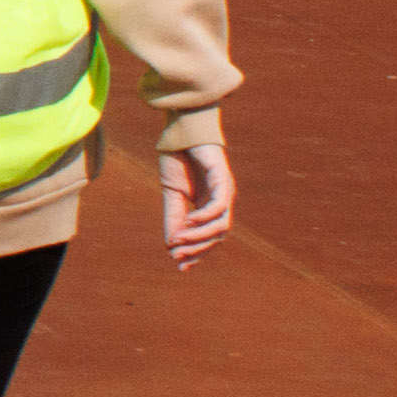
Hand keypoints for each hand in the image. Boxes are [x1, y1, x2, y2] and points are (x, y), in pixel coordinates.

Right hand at [160, 135, 235, 268]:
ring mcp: (225, 191)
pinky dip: (204, 218)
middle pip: (217, 236)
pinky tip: (189, 221)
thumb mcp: (172, 195)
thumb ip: (174, 218)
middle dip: (197, 249)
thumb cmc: (178, 159)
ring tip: (179, 240)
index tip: (180, 266)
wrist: (180, 130)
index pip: (210, 238)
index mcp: (210, 206)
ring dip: (200, 237)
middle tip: (177, 256)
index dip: (197, 253)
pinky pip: (218, 206)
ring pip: (221, 225)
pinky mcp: (224, 179)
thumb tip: (171, 246)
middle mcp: (221, 201)